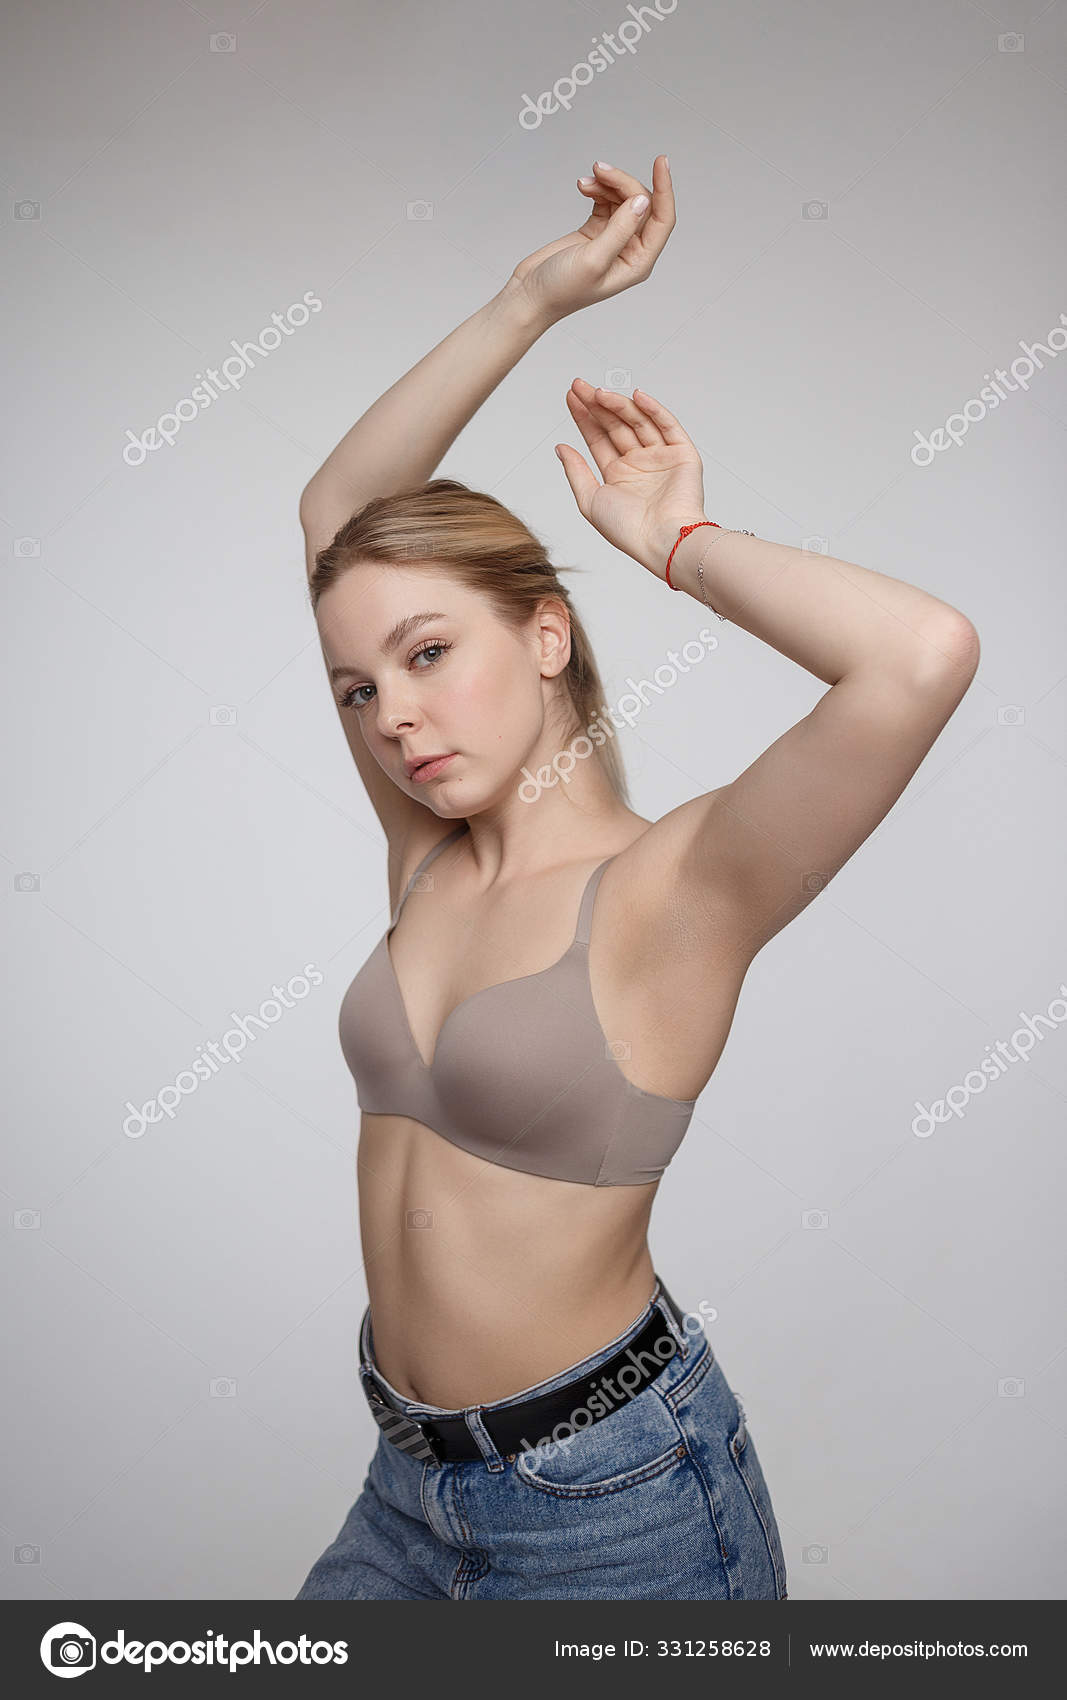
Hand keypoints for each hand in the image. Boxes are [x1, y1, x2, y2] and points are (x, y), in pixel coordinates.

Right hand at [508, 157, 674, 325]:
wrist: (530, 295)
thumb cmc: (561, 289)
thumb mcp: (593, 260)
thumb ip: (620, 230)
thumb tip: (642, 201)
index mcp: (638, 262)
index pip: (662, 220)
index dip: (664, 189)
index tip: (660, 161)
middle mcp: (630, 250)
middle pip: (640, 203)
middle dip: (622, 182)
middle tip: (599, 170)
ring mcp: (613, 239)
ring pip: (623, 199)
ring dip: (607, 183)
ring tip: (586, 181)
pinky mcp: (596, 231)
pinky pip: (606, 201)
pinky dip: (597, 190)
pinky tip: (583, 187)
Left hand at [554, 380, 706, 580]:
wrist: (662, 540)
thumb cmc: (628, 530)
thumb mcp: (590, 500)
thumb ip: (575, 471)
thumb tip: (560, 448)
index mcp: (618, 476)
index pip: (598, 438)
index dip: (584, 417)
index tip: (571, 397)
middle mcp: (639, 464)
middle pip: (616, 425)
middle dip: (597, 405)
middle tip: (580, 386)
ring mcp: (661, 458)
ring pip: (639, 421)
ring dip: (619, 405)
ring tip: (599, 393)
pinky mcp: (683, 455)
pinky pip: (668, 426)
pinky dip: (654, 410)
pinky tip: (636, 397)